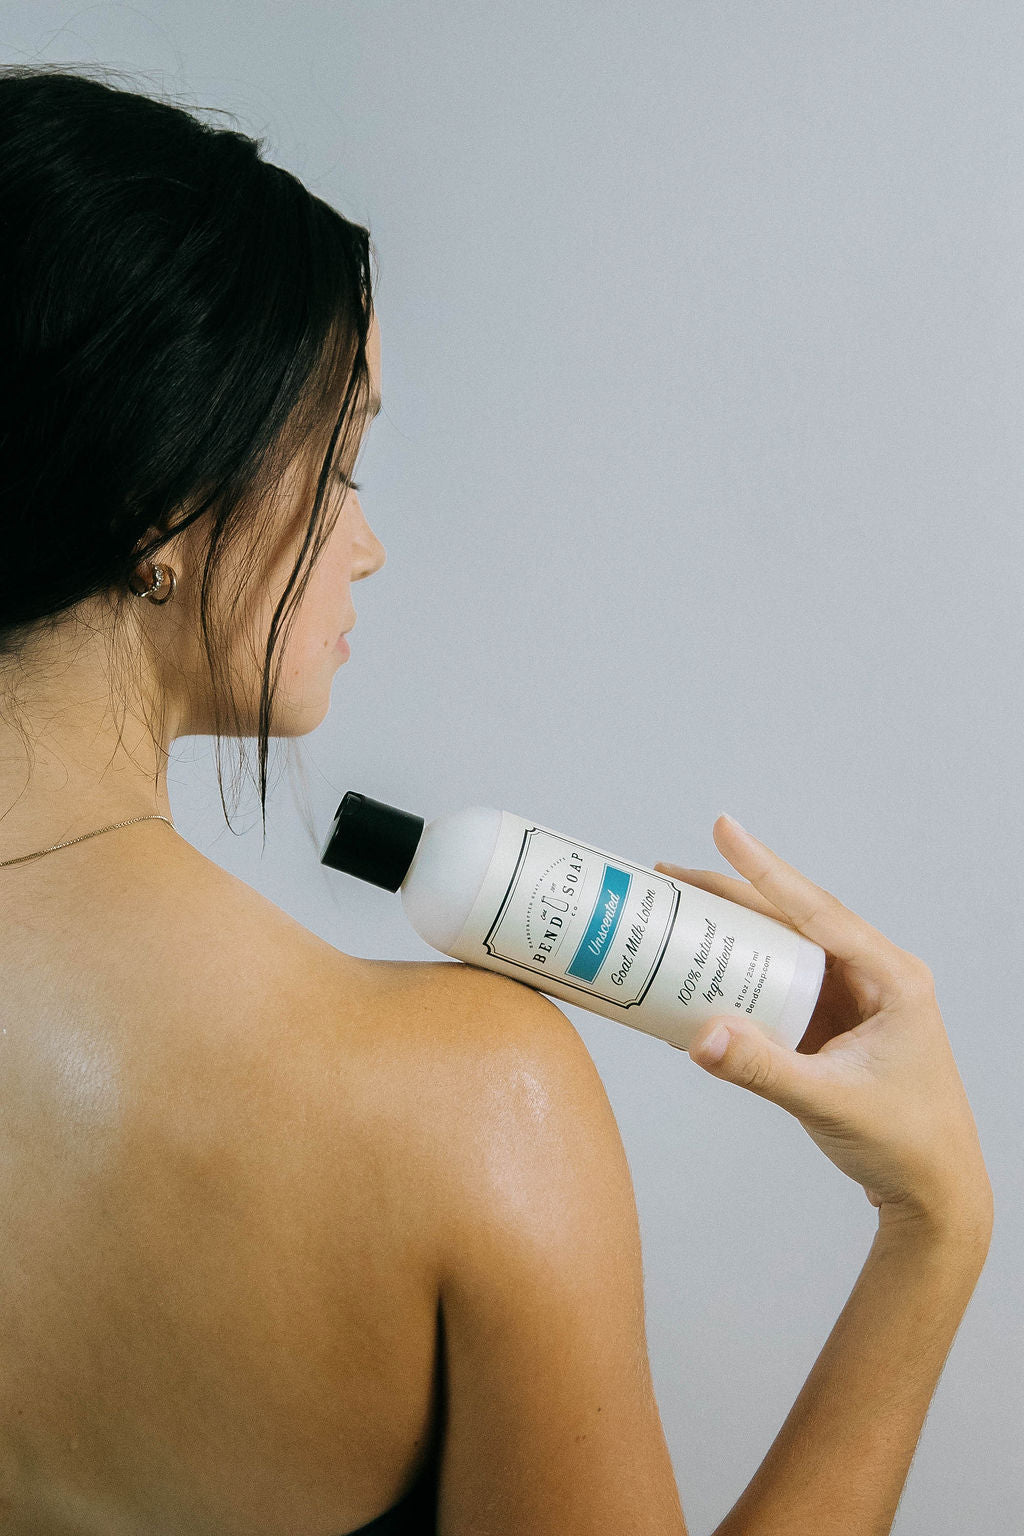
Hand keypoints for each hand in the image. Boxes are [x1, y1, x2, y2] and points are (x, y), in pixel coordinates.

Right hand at [655, 817, 992, 1246]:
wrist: (933, 1192)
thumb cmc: (907, 1142)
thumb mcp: (831, 1101)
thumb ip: (764, 1069)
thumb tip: (701, 1037)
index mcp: (892, 978)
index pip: (819, 911)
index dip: (766, 870)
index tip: (725, 831)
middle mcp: (872, 978)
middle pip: (794, 920)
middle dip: (735, 893)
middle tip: (676, 875)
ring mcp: (851, 1001)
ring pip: (785, 950)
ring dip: (735, 930)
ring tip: (680, 910)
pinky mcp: (831, 1026)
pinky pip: (779, 986)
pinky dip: (741, 975)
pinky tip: (703, 970)